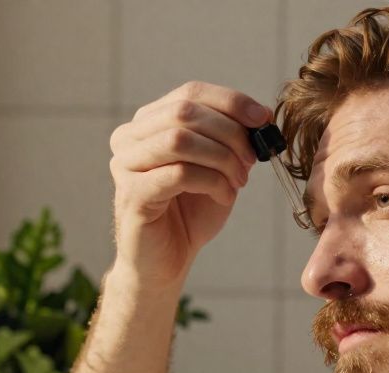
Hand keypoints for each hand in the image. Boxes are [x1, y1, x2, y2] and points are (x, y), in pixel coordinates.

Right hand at [108, 81, 270, 286]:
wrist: (166, 262)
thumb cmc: (190, 214)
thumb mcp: (217, 168)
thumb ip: (231, 140)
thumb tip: (260, 117)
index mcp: (148, 123)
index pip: (190, 93)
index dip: (230, 101)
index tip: (263, 118)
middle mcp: (129, 138)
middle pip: (184, 111)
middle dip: (229, 133)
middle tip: (252, 160)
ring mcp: (125, 166)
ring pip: (180, 140)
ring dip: (221, 159)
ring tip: (238, 182)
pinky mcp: (132, 195)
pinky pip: (179, 173)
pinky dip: (212, 182)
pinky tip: (224, 197)